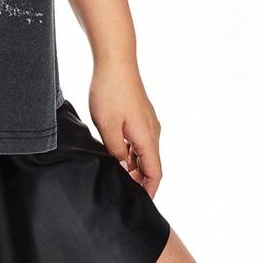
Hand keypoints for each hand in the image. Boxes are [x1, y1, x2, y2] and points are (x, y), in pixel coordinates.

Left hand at [88, 57, 162, 197]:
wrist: (116, 60)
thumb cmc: (110, 91)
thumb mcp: (107, 126)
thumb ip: (115, 152)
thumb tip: (122, 168)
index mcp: (147, 138)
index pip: (155, 173)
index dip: (148, 190)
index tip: (139, 202)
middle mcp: (152, 131)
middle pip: (150, 164)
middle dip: (138, 179)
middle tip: (120, 187)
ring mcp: (147, 121)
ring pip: (143, 151)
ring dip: (132, 163)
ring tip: (114, 170)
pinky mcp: (140, 113)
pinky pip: (138, 138)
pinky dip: (129, 149)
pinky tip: (114, 149)